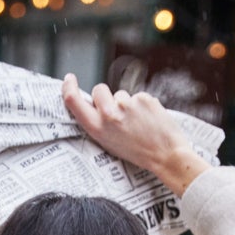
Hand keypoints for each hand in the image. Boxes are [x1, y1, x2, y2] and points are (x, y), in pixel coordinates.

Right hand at [61, 75, 210, 196]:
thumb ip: (99, 122)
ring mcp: (127, 104)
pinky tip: (148, 120)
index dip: (68, 87)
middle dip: (104, 95)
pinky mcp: (143, 98)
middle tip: (115, 112)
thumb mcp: (108, 142)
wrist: (165, 155)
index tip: (69, 79)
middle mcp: (109, 115)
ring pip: (121, 95)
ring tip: (137, 123)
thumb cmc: (137, 152)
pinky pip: (137, 97)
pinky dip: (142, 106)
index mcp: (97, 129)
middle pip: (99, 90)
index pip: (74, 101)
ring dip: (126, 104)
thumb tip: (94, 103)